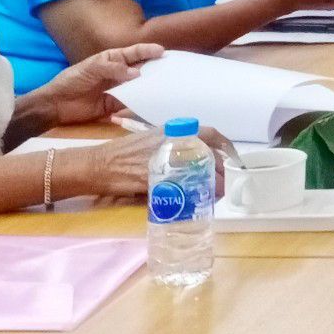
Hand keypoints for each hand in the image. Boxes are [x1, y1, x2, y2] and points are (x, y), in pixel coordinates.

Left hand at [28, 43, 162, 126]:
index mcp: (112, 59)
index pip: (133, 53)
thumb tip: (137, 74)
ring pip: (138, 86)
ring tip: (165, 86)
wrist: (55, 105)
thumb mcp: (90, 68)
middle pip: (140, 69)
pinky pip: (131, 103)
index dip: (148, 51)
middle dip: (154, 68)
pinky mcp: (115, 105)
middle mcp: (118, 73)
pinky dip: (140, 102)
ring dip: (149, 86)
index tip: (162, 51)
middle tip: (171, 69)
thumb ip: (113, 68)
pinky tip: (149, 102)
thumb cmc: (71, 80)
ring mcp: (118, 89)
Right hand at [69, 126, 229, 201]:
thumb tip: (197, 156)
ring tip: (214, 194)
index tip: (233, 159)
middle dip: (222, 172)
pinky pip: (183, 189)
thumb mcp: (154, 139)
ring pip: (201, 174)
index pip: (211, 134)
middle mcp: (174, 143)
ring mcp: (166, 162)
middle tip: (225, 182)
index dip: (227, 147)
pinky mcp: (157, 180)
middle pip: (211, 156)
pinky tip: (195, 202)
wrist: (100, 164)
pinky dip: (193, 196)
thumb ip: (175, 144)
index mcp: (174, 131)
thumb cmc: (125, 152)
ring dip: (212, 186)